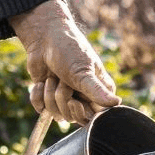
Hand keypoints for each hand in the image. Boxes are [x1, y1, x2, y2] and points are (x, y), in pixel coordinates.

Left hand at [10, 0, 119, 123]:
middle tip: (62, 80)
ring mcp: (65, 98)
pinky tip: (41, 81)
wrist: (44, 37)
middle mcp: (83, 98)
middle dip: (62, 98)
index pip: (92, 117)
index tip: (74, 100)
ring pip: (56, 114)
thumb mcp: (83, 71)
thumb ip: (97, 91)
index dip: (80, 111)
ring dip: (49, 93)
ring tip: (52, 76)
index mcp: (98, 93)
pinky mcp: (48, 97)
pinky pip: (41, 109)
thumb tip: (116, 103)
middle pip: (72, 117)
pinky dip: (38, 94)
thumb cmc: (69, 50)